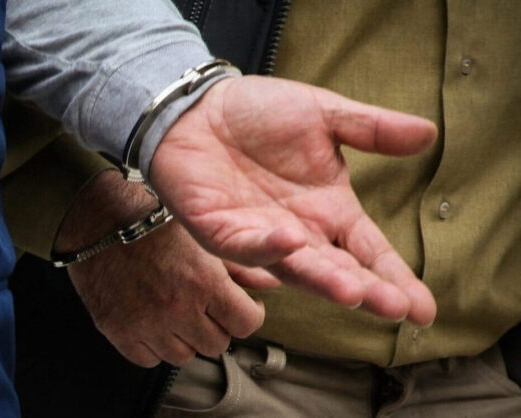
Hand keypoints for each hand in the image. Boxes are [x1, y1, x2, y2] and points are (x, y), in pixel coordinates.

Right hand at [54, 170, 265, 366]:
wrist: (95, 218)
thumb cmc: (147, 217)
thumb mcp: (200, 233)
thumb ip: (239, 263)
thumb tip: (271, 283)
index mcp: (203, 282)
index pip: (245, 324)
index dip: (247, 314)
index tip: (240, 306)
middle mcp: (177, 308)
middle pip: (217, 344)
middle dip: (218, 325)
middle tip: (208, 307)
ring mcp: (146, 324)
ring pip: (185, 356)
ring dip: (188, 337)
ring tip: (180, 312)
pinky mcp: (118, 331)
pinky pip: (149, 359)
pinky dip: (155, 345)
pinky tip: (154, 321)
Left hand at [149, 76, 437, 325]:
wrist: (198, 107)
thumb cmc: (257, 114)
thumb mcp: (324, 116)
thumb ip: (371, 130)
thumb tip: (428, 134)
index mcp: (327, 211)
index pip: (368, 253)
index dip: (394, 279)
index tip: (424, 309)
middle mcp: (298, 233)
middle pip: (337, 271)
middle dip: (366, 291)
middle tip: (396, 308)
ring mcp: (257, 236)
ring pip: (294, 268)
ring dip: (322, 281)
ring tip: (354, 291)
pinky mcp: (218, 230)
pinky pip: (243, 246)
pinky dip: (265, 246)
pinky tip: (291, 240)